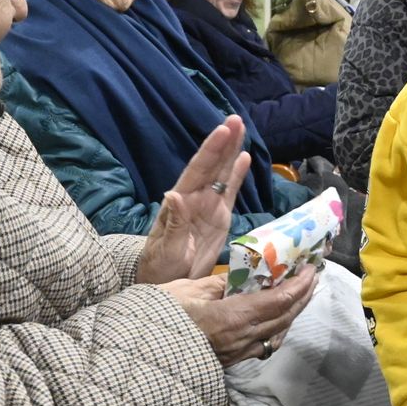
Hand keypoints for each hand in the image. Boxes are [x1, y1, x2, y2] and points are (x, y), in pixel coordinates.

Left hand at [139, 116, 251, 283]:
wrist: (169, 285)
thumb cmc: (161, 269)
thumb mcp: (167, 250)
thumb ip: (174, 224)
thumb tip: (174, 194)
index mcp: (180, 203)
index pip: (197, 171)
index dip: (211, 150)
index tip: (223, 130)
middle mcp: (194, 199)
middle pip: (211, 166)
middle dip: (223, 142)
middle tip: (236, 119)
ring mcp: (207, 207)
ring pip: (222, 174)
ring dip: (231, 152)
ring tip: (241, 128)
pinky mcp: (219, 218)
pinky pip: (230, 193)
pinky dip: (237, 175)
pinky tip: (245, 158)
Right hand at [160, 267, 318, 366]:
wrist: (143, 356)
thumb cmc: (158, 318)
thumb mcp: (187, 290)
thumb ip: (219, 283)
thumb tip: (241, 275)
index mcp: (232, 318)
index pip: (278, 301)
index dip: (299, 285)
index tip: (311, 269)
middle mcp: (242, 339)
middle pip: (284, 318)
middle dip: (303, 297)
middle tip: (313, 277)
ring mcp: (237, 353)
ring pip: (277, 334)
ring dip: (292, 313)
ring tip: (299, 296)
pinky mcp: (231, 360)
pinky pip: (264, 345)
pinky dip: (276, 328)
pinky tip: (276, 319)